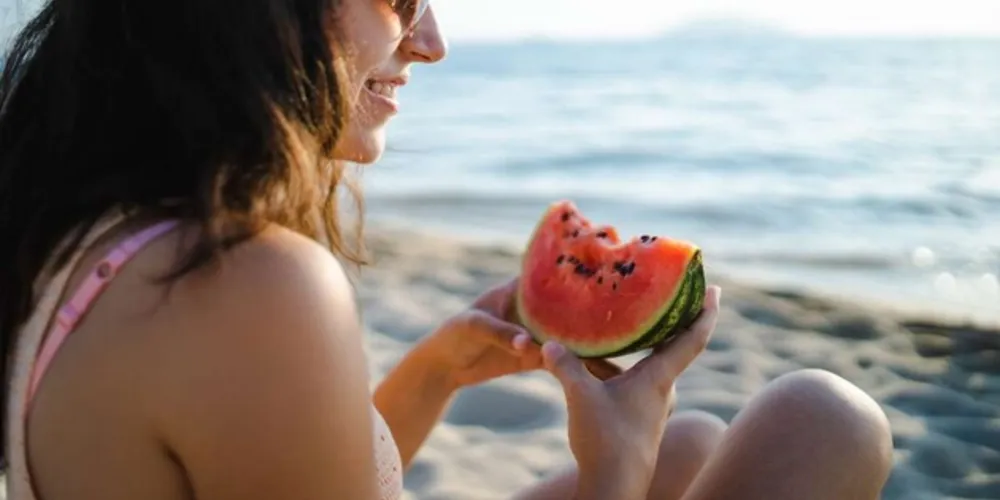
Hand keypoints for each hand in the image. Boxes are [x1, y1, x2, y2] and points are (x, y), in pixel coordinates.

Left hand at [415, 278, 622, 389]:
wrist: (443, 365)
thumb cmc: (454, 334)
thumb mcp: (473, 327)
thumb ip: (500, 332)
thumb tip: (527, 343)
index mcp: (522, 289)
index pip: (556, 277)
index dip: (582, 274)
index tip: (611, 276)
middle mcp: (535, 308)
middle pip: (573, 307)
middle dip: (600, 310)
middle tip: (635, 314)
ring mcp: (539, 333)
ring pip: (575, 335)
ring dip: (599, 342)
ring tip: (632, 346)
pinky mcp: (538, 356)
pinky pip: (566, 361)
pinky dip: (585, 367)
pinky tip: (610, 374)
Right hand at [541, 286, 721, 498]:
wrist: (614, 486)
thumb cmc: (606, 441)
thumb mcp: (581, 397)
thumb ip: (566, 366)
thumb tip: (547, 343)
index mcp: (659, 378)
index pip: (693, 338)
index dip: (706, 311)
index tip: (715, 288)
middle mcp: (662, 387)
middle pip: (673, 344)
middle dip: (671, 316)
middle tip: (668, 289)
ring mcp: (650, 402)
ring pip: (646, 362)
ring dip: (636, 341)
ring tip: (620, 315)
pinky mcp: (636, 414)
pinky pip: (629, 378)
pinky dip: (615, 363)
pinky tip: (589, 356)